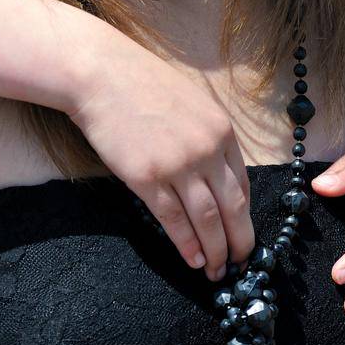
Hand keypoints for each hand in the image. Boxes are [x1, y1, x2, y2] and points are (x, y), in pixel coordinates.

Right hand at [71, 60, 253, 283]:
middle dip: (239, 242)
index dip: (243, 216)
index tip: (241, 233)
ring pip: (206, 220)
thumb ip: (207, 136)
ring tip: (216, 270)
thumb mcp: (191, 102)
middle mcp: (205, 150)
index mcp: (221, 131)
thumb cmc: (141, 83)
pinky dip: (186, 244)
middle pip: (232, 208)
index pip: (242, 185)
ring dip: (215, 251)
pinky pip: (173, 220)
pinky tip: (192, 260)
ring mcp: (176, 165)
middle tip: (239, 263)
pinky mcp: (146, 177)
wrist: (100, 74)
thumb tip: (215, 176)